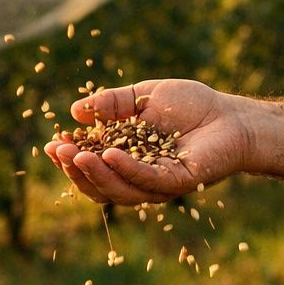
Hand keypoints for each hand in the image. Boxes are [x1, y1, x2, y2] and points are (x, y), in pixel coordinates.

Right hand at [43, 78, 248, 204]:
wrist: (232, 115)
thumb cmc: (192, 106)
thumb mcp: (144, 96)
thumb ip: (113, 103)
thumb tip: (75, 110)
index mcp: (127, 158)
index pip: (91, 165)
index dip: (70, 157)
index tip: (52, 142)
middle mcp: (139, 176)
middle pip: (99, 183)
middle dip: (75, 168)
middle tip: (58, 150)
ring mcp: (158, 183)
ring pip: (119, 188)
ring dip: (95, 172)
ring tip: (77, 155)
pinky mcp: (178, 182)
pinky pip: (147, 180)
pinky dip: (126, 168)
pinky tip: (110, 154)